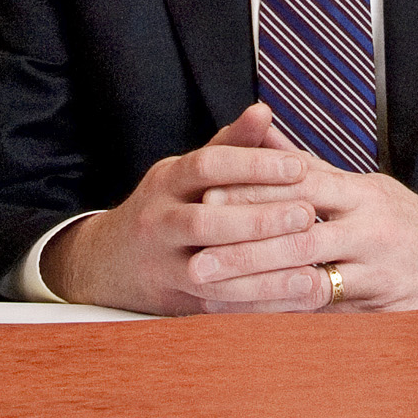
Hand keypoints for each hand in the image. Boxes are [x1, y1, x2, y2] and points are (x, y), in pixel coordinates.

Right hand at [39, 106, 330, 314]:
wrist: (108, 262)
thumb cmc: (165, 206)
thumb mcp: (187, 171)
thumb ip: (229, 144)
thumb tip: (263, 111)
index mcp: (166, 181)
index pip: (207, 165)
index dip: (254, 164)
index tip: (299, 167)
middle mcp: (158, 222)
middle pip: (205, 222)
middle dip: (259, 219)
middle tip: (307, 214)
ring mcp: (162, 265)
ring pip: (210, 271)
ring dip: (263, 271)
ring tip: (309, 266)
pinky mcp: (175, 301)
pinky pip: (219, 306)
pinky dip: (259, 304)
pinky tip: (294, 297)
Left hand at [183, 105, 417, 312]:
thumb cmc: (402, 221)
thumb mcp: (363, 186)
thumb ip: (309, 165)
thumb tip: (260, 126)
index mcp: (361, 192)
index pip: (301, 184)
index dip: (253, 191)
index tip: (207, 197)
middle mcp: (370, 227)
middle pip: (299, 234)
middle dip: (245, 247)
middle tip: (197, 256)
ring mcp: (377, 270)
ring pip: (308, 278)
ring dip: (255, 287)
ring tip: (212, 292)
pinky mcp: (379, 307)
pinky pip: (324, 313)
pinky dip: (283, 315)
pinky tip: (248, 319)